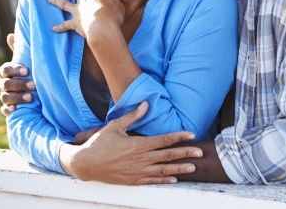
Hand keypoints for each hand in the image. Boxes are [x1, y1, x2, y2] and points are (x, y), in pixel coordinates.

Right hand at [0, 34, 34, 115]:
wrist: (34, 92)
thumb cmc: (29, 72)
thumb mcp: (27, 61)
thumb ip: (20, 50)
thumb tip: (10, 35)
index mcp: (6, 72)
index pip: (5, 69)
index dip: (14, 69)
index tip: (26, 70)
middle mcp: (3, 84)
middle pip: (6, 84)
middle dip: (19, 84)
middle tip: (33, 84)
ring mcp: (4, 96)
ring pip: (5, 97)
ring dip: (17, 97)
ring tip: (31, 97)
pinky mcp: (8, 108)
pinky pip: (4, 110)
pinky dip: (9, 110)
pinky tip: (16, 109)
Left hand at [48, 0, 124, 41]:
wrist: (103, 29)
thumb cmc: (114, 17)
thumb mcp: (118, 4)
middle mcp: (84, 0)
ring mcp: (78, 12)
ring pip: (64, 4)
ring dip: (55, 0)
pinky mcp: (75, 23)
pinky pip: (65, 25)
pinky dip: (59, 27)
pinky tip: (53, 28)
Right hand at [59, 102, 203, 184]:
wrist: (84, 164)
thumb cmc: (99, 143)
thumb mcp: (115, 125)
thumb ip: (132, 116)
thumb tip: (146, 104)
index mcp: (137, 144)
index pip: (164, 140)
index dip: (179, 137)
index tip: (191, 135)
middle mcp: (140, 159)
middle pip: (167, 156)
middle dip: (185, 154)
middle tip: (200, 153)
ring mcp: (137, 171)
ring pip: (163, 170)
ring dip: (179, 168)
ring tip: (192, 167)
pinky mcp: (132, 180)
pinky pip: (152, 181)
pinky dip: (164, 180)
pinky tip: (174, 179)